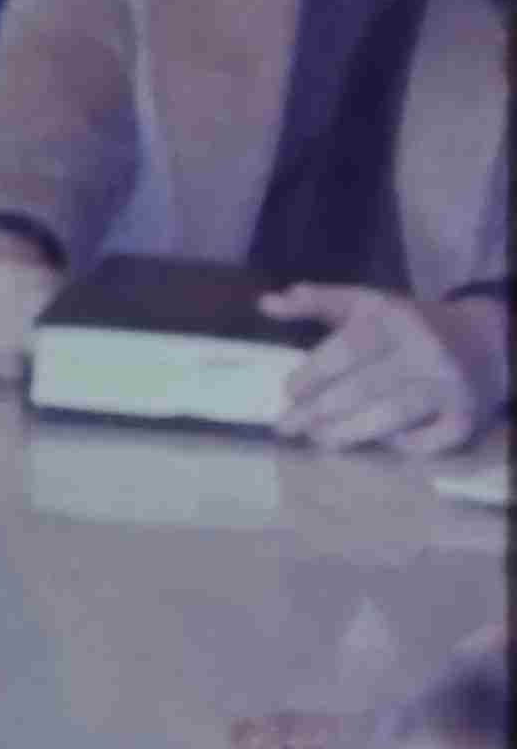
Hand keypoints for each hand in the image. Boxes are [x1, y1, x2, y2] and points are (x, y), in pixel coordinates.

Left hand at [265, 285, 503, 456]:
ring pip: (394, 415)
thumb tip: (265, 303)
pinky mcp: (467, 417)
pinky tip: (380, 444)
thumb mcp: (365, 303)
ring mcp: (448, 386)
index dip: (313, 374)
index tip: (288, 392)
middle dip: (320, 411)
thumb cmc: (408, 324)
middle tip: (288, 427)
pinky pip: (431, 440)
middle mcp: (424, 352)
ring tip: (320, 439)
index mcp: (394, 320)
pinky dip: (404, 445)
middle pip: (365, 387)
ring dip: (351, 431)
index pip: (348, 350)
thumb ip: (316, 302)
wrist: (483, 341)